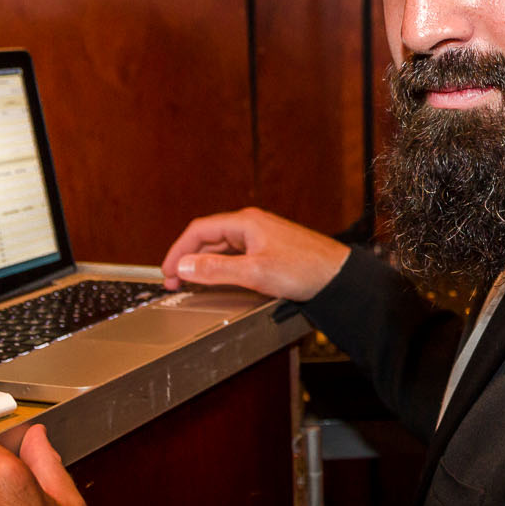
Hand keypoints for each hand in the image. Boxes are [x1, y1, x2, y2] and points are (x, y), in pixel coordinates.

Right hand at [161, 207, 349, 301]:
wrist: (338, 276)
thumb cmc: (305, 269)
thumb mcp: (254, 273)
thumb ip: (216, 269)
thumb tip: (184, 265)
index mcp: (246, 223)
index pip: (199, 230)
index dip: (177, 250)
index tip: (166, 271)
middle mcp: (253, 226)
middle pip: (209, 238)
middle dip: (188, 258)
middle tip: (174, 281)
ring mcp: (263, 237)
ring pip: (223, 247)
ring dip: (204, 263)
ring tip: (191, 282)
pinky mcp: (271, 250)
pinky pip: (237, 255)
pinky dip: (221, 266)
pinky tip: (219, 279)